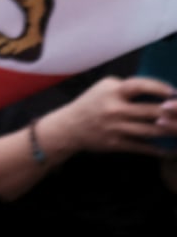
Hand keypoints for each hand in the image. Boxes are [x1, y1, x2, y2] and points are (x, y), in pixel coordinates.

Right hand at [44, 75, 176, 155]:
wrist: (69, 127)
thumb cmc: (90, 104)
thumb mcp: (103, 88)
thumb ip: (126, 87)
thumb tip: (155, 90)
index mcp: (112, 92)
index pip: (140, 86)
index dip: (160, 88)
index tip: (173, 92)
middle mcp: (114, 109)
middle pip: (152, 111)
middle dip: (172, 112)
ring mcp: (116, 128)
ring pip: (152, 130)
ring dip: (170, 130)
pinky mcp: (115, 143)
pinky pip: (142, 147)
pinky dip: (158, 150)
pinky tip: (170, 149)